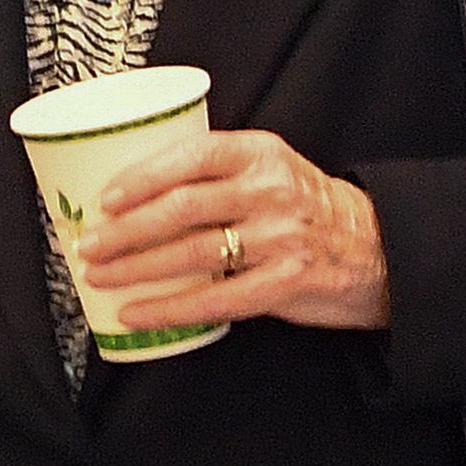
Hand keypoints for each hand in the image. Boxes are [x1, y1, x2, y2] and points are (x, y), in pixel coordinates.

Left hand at [76, 128, 388, 334]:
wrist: (377, 249)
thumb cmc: (307, 208)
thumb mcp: (272, 170)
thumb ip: (218, 175)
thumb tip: (135, 196)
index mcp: (261, 153)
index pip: (192, 156)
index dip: (142, 176)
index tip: (105, 198)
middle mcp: (271, 191)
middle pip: (183, 208)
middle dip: (125, 229)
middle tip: (88, 243)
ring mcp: (280, 238)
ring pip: (192, 252)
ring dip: (136, 267)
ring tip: (100, 275)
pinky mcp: (285, 283)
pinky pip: (214, 299)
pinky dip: (168, 308)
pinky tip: (136, 311)